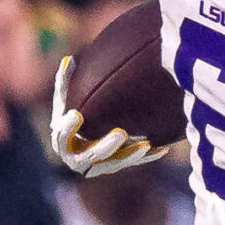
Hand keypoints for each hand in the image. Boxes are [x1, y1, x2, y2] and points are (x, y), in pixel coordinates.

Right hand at [50, 57, 171, 176]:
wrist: (80, 138)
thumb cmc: (72, 113)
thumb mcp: (65, 97)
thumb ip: (65, 81)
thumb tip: (70, 59)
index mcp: (63, 142)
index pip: (62, 137)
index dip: (68, 128)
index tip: (76, 114)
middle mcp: (79, 159)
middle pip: (93, 155)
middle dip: (107, 146)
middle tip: (121, 133)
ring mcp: (99, 165)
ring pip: (115, 163)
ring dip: (131, 155)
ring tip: (145, 144)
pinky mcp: (117, 165)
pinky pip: (133, 163)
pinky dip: (147, 156)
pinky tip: (161, 148)